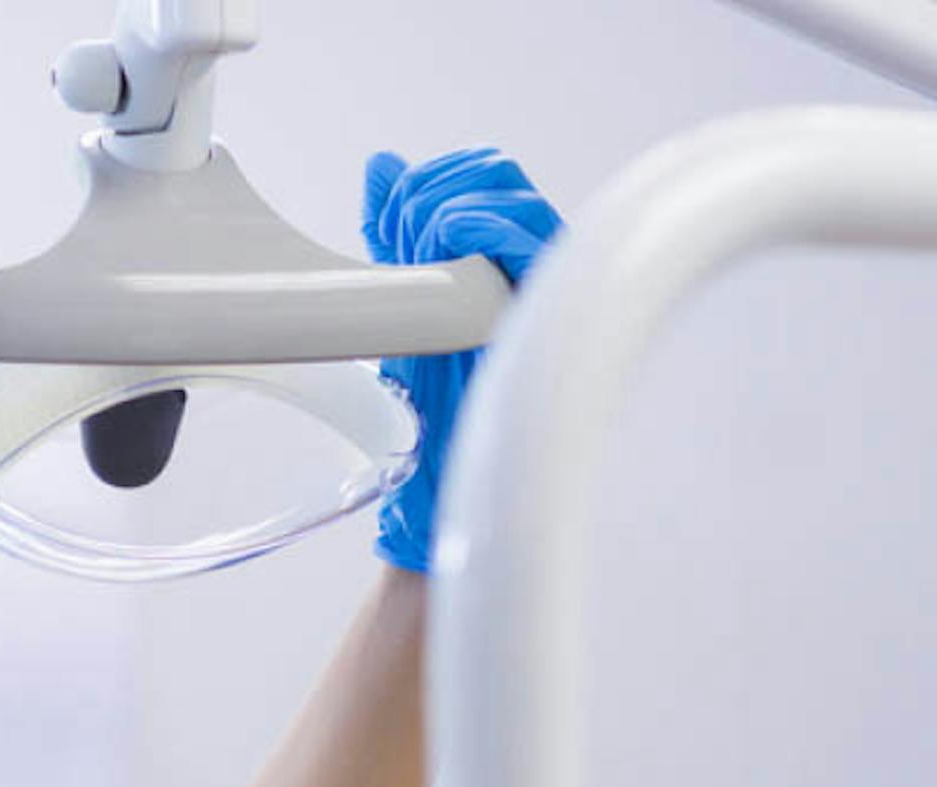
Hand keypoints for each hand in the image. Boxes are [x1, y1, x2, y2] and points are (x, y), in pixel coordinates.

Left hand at [361, 147, 561, 573]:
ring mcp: (548, 279)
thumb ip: (395, 230)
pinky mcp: (553, 304)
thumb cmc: (429, 396)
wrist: (441, 471)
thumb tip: (383, 165)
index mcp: (501, 250)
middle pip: (496, 169)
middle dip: (435, 186)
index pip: (479, 170)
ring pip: (511, 192)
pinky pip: (530, 236)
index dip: (428, 181)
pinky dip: (482, 224)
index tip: (385, 223)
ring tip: (418, 247)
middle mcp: (532, 258)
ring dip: (450, 203)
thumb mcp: (401, 297)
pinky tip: (447, 244)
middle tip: (396, 234)